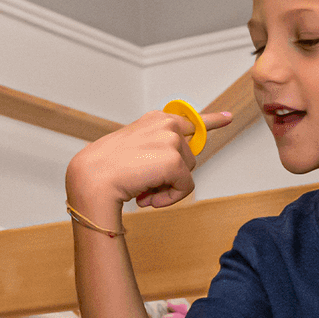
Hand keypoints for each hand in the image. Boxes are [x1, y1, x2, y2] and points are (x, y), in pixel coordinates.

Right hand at [65, 108, 232, 219]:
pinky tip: (148, 199)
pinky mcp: (175, 162)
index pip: (191, 119)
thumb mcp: (134, 147)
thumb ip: (158, 149)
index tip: (227, 118)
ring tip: (143, 189)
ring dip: (168, 187)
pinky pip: (185, 188)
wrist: (92, 178)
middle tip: (146, 183)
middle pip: (189, 158)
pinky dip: (169, 198)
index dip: (212, 120)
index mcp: (156, 119)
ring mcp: (172, 141)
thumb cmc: (106, 166)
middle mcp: (167, 125)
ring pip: (187, 174)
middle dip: (171, 175)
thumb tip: (179, 165)